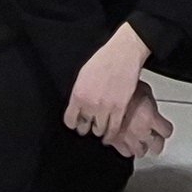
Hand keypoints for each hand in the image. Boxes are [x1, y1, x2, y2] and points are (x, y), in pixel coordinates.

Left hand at [64, 23, 150, 140]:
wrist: (122, 55)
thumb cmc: (103, 61)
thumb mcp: (82, 76)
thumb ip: (79, 94)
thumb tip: (77, 107)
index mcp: (78, 95)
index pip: (70, 120)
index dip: (73, 124)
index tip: (76, 124)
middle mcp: (90, 104)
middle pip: (84, 127)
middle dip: (86, 128)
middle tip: (89, 126)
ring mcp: (105, 108)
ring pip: (99, 130)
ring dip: (99, 131)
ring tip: (101, 129)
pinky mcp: (120, 109)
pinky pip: (113, 129)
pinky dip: (111, 135)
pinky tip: (110, 135)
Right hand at [109, 90, 173, 161]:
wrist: (102, 92)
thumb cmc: (121, 87)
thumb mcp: (143, 89)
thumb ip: (151, 103)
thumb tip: (152, 106)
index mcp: (150, 117)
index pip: (166, 131)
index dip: (165, 129)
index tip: (163, 127)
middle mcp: (141, 131)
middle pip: (157, 146)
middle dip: (156, 141)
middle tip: (153, 136)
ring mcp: (127, 138)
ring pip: (140, 152)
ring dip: (141, 146)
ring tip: (139, 139)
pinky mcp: (114, 142)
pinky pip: (125, 152)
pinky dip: (126, 148)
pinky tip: (126, 141)